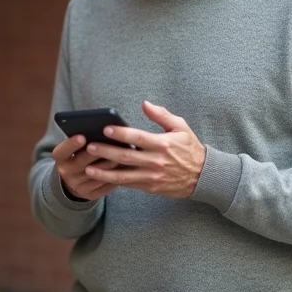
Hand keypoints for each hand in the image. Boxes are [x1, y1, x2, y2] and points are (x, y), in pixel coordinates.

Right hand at [52, 135, 118, 201]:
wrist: (75, 180)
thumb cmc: (79, 156)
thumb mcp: (75, 149)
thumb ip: (83, 141)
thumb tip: (100, 131)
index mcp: (61, 159)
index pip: (62, 151)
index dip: (71, 144)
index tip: (82, 137)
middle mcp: (66, 173)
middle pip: (82, 162)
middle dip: (98, 152)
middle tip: (111, 144)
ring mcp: (77, 186)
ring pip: (96, 175)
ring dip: (110, 164)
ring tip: (123, 154)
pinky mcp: (90, 194)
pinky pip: (104, 186)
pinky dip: (115, 176)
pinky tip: (124, 168)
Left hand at [83, 101, 207, 197]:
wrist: (202, 176)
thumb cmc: (189, 148)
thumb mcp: (181, 127)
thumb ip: (162, 115)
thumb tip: (145, 104)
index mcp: (163, 144)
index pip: (138, 137)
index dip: (121, 133)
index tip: (106, 128)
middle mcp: (156, 161)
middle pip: (127, 157)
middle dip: (106, 152)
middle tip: (90, 146)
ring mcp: (153, 176)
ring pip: (124, 175)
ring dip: (105, 171)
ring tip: (88, 167)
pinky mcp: (151, 187)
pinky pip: (129, 184)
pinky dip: (114, 181)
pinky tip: (102, 177)